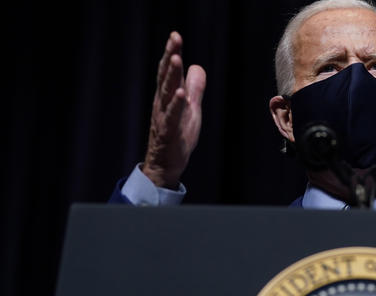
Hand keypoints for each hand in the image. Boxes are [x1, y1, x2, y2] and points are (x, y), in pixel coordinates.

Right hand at [143, 31, 205, 188]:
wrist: (166, 163)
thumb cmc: (177, 135)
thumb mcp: (190, 108)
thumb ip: (194, 88)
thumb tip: (197, 66)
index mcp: (167, 96)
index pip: (169, 71)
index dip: (172, 52)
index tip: (175, 35)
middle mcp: (162, 103)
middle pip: (166, 76)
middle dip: (170, 56)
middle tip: (174, 38)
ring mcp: (164, 116)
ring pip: (167, 92)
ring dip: (172, 75)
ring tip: (176, 59)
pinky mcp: (169, 131)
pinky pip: (173, 116)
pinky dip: (177, 104)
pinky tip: (181, 94)